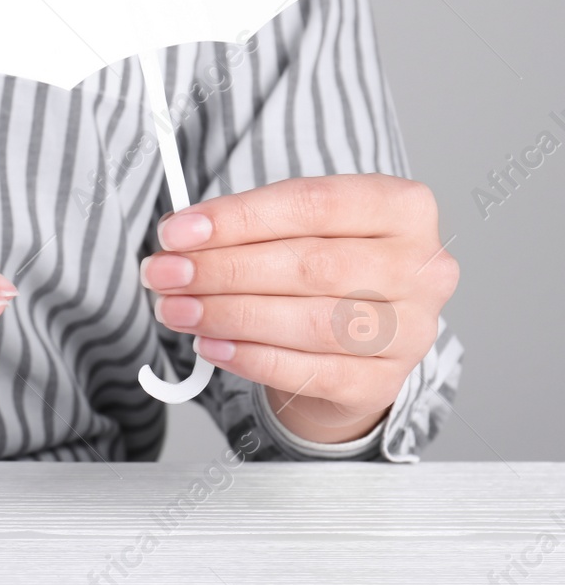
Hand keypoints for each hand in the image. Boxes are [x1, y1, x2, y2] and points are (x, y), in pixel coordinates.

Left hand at [142, 174, 456, 443]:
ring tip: (177, 308)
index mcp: (403, 208)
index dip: (238, 217)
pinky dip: (250, 356)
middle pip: (309, 265)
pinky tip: (211, 344)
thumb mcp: (295, 229)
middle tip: (165, 273)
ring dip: (228, 314)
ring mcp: (410, 330)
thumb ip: (247, 226)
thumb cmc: (323, 272)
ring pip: (309, 321)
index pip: (312, 204)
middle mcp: (420, 268)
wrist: (356, 345)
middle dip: (223, 269)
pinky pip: (308, 371)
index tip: (178, 231)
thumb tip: (180, 236)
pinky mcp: (383, 381)